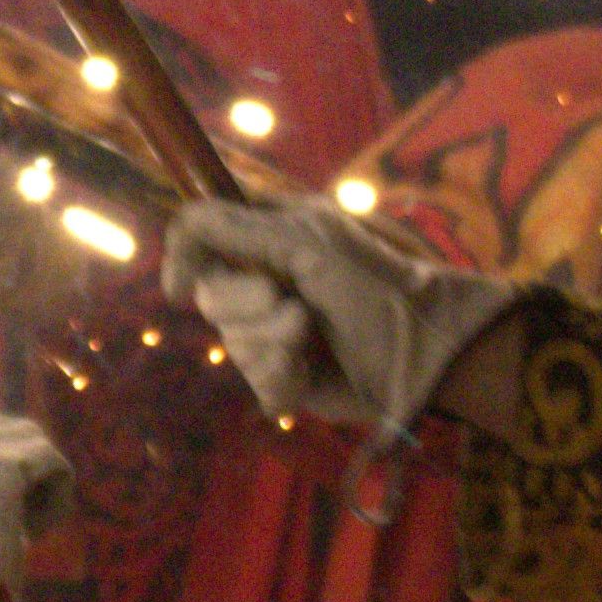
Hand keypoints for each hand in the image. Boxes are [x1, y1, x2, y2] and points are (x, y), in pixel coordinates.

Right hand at [0, 410, 79, 601]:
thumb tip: (24, 467)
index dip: (6, 476)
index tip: (0, 519)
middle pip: (12, 430)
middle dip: (27, 472)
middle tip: (20, 523)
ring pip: (36, 442)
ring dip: (43, 484)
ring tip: (29, 528)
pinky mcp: (3, 465)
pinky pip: (54, 464)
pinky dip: (57, 500)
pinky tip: (36, 534)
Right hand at [159, 195, 523, 443]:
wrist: (422, 357)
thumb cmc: (375, 288)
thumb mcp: (308, 245)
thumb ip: (240, 229)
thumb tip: (182, 222)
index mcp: (273, 236)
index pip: (204, 235)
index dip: (185, 256)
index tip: (179, 285)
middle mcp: (268, 279)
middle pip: (210, 294)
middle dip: (246, 307)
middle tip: (292, 308)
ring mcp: (276, 330)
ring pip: (231, 341)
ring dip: (271, 343)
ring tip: (309, 341)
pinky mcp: (288, 375)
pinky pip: (254, 379)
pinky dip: (279, 377)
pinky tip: (305, 374)